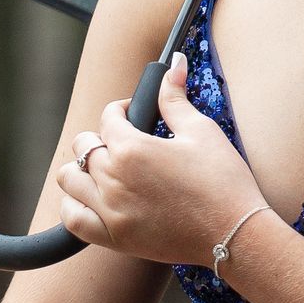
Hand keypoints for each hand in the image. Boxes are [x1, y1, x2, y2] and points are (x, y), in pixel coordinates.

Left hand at [56, 54, 264, 265]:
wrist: (234, 233)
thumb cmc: (223, 181)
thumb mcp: (201, 132)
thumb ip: (175, 98)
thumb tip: (173, 63)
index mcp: (132, 148)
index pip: (108, 117)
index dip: (122, 109)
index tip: (135, 114)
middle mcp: (113, 179)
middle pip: (84, 145)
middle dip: (101, 137)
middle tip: (125, 143)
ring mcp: (110, 211)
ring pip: (69, 180)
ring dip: (81, 169)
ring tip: (103, 170)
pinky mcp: (114, 238)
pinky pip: (73, 220)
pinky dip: (75, 207)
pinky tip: (92, 200)